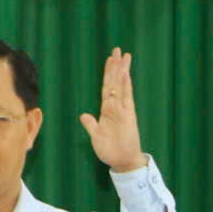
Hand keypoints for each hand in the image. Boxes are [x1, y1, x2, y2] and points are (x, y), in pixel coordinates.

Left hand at [77, 48, 147, 171]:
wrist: (121, 161)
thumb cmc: (109, 150)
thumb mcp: (96, 136)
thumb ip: (91, 125)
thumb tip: (83, 115)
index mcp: (107, 110)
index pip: (107, 87)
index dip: (107, 74)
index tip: (110, 60)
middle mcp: (115, 107)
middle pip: (115, 82)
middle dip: (116, 66)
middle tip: (117, 50)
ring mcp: (123, 110)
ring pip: (122, 86)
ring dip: (122, 70)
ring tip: (124, 55)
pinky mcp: (128, 115)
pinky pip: (126, 97)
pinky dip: (125, 86)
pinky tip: (124, 74)